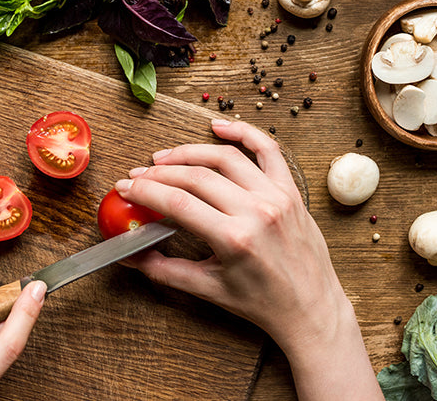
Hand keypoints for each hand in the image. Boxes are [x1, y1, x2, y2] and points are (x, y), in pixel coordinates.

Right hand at [116, 119, 380, 399]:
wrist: (311, 309)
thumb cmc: (263, 303)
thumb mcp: (208, 290)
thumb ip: (164, 270)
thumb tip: (129, 257)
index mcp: (235, 239)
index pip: (178, 203)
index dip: (146, 191)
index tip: (125, 187)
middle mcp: (257, 212)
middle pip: (197, 177)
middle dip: (159, 173)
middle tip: (138, 174)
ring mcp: (276, 198)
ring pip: (226, 158)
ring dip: (190, 152)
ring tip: (165, 157)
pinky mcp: (291, 192)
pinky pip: (268, 151)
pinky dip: (244, 132)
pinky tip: (219, 126)